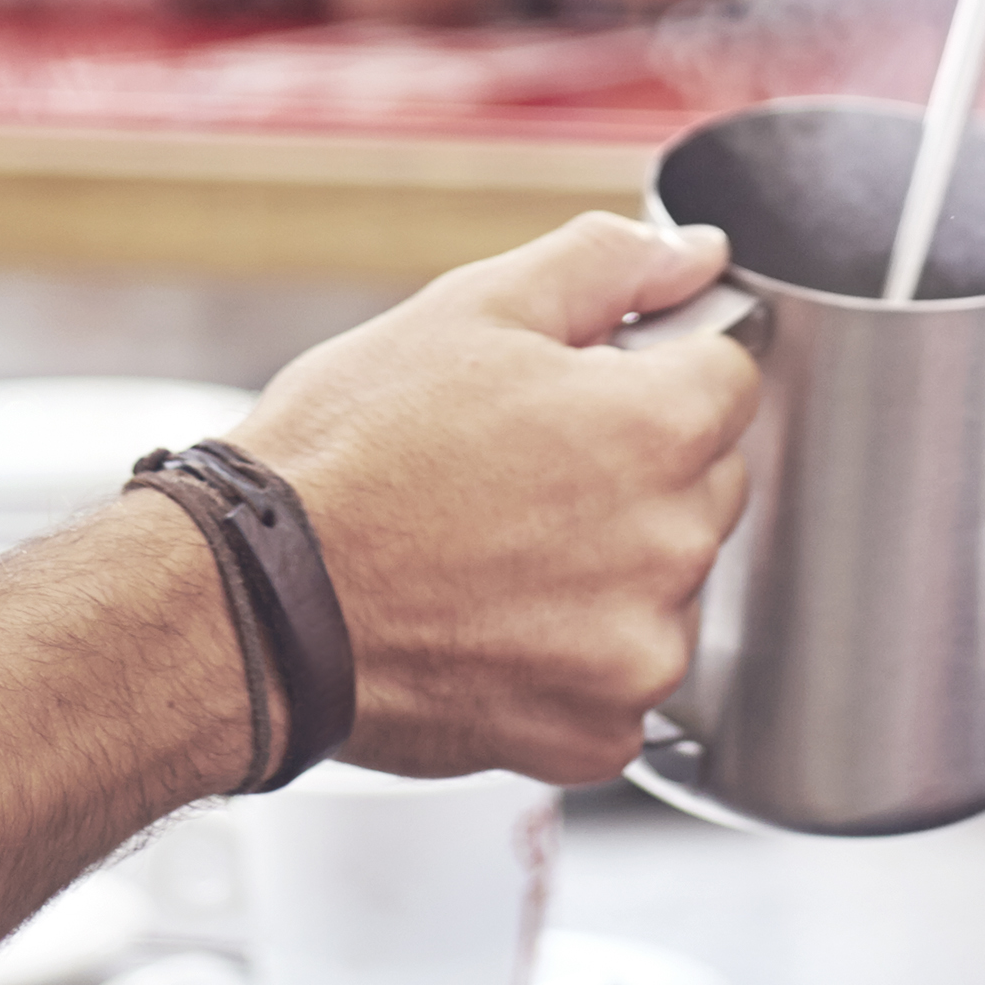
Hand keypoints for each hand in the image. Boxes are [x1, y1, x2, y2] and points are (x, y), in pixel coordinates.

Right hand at [228, 214, 757, 780]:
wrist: (254, 599)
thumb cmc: (349, 452)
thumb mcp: (474, 307)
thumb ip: (610, 264)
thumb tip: (697, 251)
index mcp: (656, 428)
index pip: (730, 377)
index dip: (650, 371)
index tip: (578, 394)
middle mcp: (670, 546)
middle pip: (705, 484)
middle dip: (635, 469)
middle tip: (517, 471)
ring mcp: (638, 654)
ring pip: (668, 585)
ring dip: (611, 567)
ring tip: (493, 550)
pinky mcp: (597, 734)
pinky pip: (624, 683)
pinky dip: (574, 660)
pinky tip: (493, 623)